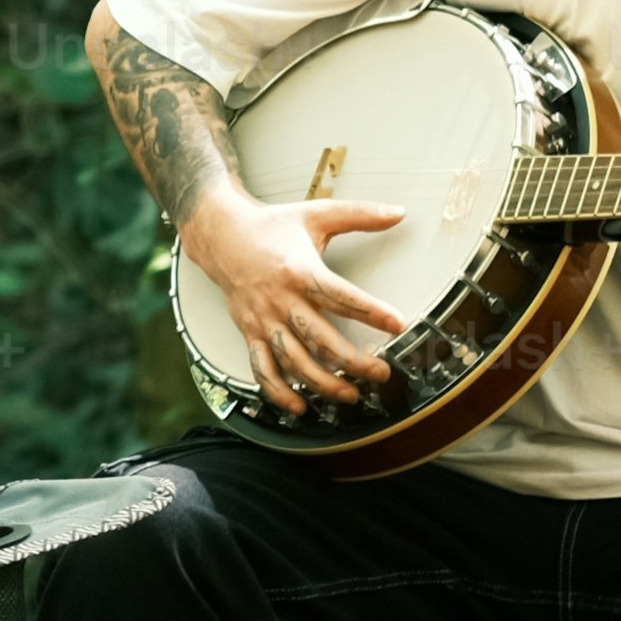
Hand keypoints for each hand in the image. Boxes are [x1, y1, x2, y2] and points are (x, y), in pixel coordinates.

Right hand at [181, 190, 410, 410]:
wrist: (221, 235)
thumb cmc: (272, 226)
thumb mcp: (316, 215)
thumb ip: (359, 215)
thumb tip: (399, 213)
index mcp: (299, 270)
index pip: (340, 295)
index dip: (369, 312)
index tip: (397, 324)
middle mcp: (281, 299)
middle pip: (320, 338)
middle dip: (352, 361)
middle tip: (381, 373)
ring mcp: (264, 320)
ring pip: (294, 360)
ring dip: (322, 383)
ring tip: (350, 395)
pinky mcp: (250, 332)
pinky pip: (262, 368)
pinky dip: (278, 392)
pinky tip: (299, 408)